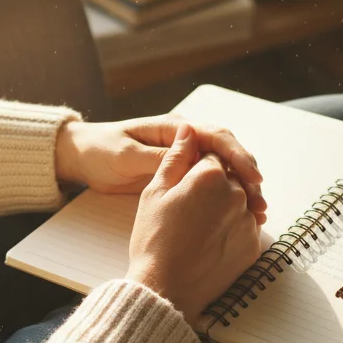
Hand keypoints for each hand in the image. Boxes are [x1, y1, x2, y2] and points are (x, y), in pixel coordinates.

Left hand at [55, 115, 267, 225]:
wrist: (83, 157)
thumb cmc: (102, 151)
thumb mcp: (127, 156)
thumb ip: (160, 156)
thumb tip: (192, 154)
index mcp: (174, 129)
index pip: (216, 136)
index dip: (238, 155)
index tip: (252, 177)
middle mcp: (185, 139)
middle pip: (228, 152)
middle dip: (247, 174)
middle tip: (259, 201)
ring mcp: (185, 157)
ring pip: (224, 169)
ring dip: (241, 187)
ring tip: (256, 211)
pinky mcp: (181, 175)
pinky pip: (211, 182)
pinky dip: (227, 196)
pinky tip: (238, 213)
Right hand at [125, 125, 263, 325]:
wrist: (166, 290)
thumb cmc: (153, 239)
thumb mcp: (155, 192)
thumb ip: (176, 157)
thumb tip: (189, 130)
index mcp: (211, 176)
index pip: (210, 158)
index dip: (194, 170)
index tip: (182, 188)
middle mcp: (237, 194)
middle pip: (229, 178)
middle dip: (212, 188)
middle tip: (188, 211)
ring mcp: (248, 221)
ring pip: (239, 203)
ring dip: (223, 209)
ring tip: (197, 229)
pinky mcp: (253, 246)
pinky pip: (245, 227)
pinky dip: (231, 230)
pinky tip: (209, 243)